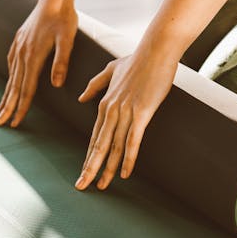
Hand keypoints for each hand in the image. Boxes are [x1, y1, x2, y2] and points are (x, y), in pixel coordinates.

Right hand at [0, 0, 77, 127]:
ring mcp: (19, 45)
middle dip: (7, 106)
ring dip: (6, 93)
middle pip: (14, 86)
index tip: (15, 122)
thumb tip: (57, 85)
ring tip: (1, 108)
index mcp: (34, 56)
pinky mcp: (20, 39)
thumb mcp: (68, 40)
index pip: (27, 88)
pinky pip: (12, 61)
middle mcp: (23, 53)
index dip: (21, 106)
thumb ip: (61, 62)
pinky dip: (9, 75)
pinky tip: (9, 80)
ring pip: (11, 75)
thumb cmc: (64, 18)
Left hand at [74, 45, 178, 190]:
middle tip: (81, 187)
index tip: (83, 171)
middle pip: (99, 145)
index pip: (94, 135)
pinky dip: (127, 158)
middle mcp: (112, 110)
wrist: (155, 50)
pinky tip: (124, 173)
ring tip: (101, 186)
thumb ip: (95, 85)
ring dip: (107, 168)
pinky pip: (133, 140)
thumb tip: (81, 98)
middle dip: (90, 168)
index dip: (89, 155)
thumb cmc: (137, 59)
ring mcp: (126, 112)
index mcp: (105, 102)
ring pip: (113, 146)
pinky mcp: (142, 112)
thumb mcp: (111, 70)